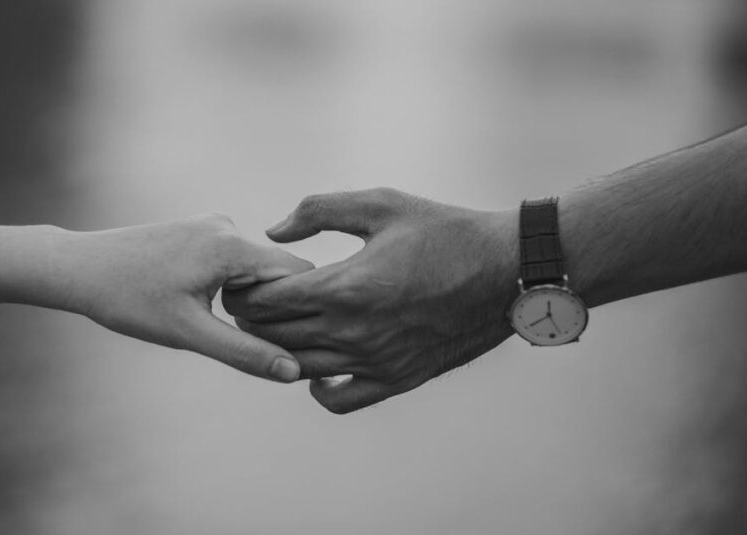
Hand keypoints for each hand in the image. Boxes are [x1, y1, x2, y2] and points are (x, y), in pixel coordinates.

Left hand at [36, 214, 313, 382]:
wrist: (79, 268)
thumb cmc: (128, 300)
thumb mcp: (189, 333)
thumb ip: (245, 352)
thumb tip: (293, 372)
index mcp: (232, 245)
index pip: (299, 274)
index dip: (302, 309)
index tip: (290, 341)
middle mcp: (228, 225)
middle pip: (279, 271)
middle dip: (274, 307)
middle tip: (247, 340)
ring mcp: (212, 224)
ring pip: (256, 268)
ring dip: (250, 298)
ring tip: (212, 322)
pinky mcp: (198, 230)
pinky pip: (234, 260)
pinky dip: (231, 285)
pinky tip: (198, 305)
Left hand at [223, 188, 518, 411]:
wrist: (506, 271)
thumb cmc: (444, 231)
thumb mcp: (381, 204)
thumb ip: (319, 211)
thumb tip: (274, 232)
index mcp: (345, 287)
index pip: (266, 302)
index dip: (243, 291)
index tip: (241, 280)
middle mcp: (354, 332)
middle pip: (273, 336)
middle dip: (251, 319)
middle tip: (248, 303)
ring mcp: (374, 361)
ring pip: (297, 368)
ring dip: (276, 350)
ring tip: (275, 328)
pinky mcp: (396, 379)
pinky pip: (339, 400)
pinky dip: (317, 388)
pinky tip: (318, 365)